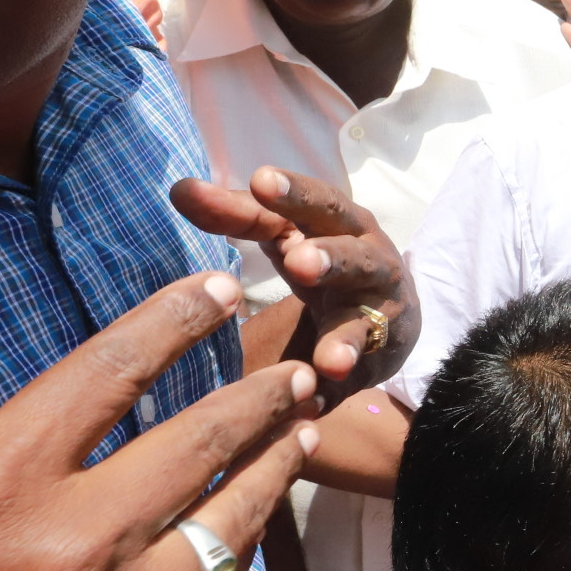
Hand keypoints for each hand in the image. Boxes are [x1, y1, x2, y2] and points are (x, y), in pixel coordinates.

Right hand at [0, 277, 318, 570]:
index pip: (115, 371)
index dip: (175, 319)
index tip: (217, 289)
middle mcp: (73, 552)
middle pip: (200, 445)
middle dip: (259, 396)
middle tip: (299, 367)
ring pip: (228, 531)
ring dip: (269, 474)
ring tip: (298, 434)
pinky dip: (236, 558)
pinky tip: (243, 536)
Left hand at [171, 168, 417, 396]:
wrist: (390, 314)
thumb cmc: (322, 264)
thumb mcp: (285, 235)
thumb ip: (238, 215)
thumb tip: (179, 188)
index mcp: (335, 220)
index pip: (307, 203)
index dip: (287, 194)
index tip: (260, 182)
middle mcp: (365, 251)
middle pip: (349, 246)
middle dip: (327, 255)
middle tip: (299, 262)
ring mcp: (380, 298)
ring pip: (365, 311)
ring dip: (345, 334)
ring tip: (329, 356)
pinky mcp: (384, 342)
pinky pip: (365, 355)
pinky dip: (347, 369)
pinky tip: (324, 388)